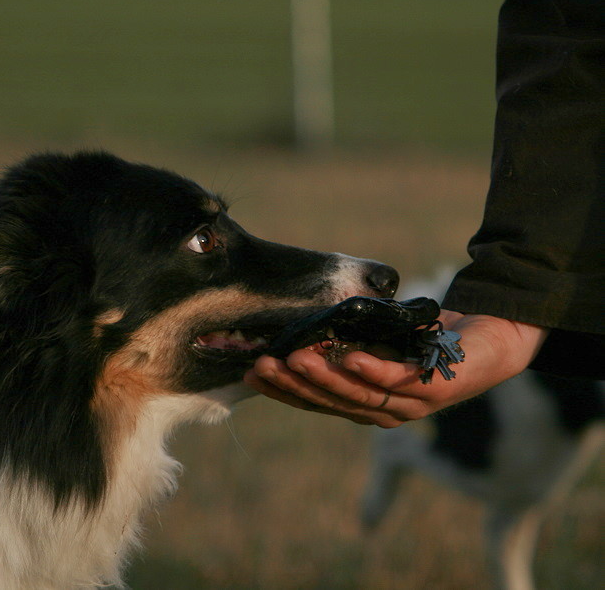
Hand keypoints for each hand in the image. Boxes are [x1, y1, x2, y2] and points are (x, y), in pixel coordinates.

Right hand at [244, 310, 548, 426]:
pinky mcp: (435, 388)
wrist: (492, 338)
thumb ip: (347, 346)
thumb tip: (302, 333)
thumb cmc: (428, 341)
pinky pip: (396, 381)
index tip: (253, 373)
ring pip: (358, 395)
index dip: (285, 391)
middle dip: (294, 385)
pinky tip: (349, 357)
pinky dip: (371, 370)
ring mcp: (412, 404)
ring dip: (324, 377)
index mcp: (369, 406)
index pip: (318, 402)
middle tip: (263, 366)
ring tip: (295, 359)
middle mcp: (386, 413)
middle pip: (332, 402)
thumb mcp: (378, 343)